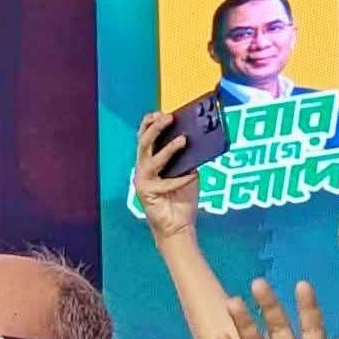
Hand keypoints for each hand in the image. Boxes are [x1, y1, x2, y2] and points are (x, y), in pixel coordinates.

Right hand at [135, 112, 199, 243]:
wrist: (178, 226)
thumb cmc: (182, 199)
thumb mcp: (188, 172)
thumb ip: (187, 158)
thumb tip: (195, 140)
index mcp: (150, 162)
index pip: (145, 137)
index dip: (151, 123)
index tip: (163, 112)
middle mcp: (143, 169)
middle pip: (143, 143)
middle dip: (155, 128)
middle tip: (169, 118)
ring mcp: (143, 181)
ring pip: (149, 159)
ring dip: (166, 149)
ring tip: (182, 140)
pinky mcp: (146, 193)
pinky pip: (165, 181)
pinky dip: (180, 179)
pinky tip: (192, 176)